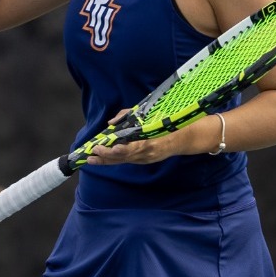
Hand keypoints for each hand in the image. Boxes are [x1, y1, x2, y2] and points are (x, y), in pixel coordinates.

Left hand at [83, 109, 201, 166]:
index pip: (129, 149)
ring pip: (123, 161)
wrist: (184, 138)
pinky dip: (116, 158)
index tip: (103, 147)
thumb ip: (127, 116)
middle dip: (105, 157)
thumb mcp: (149, 115)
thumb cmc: (166, 122)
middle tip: (91, 155)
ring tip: (92, 159)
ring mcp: (146, 159)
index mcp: (149, 142)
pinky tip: (104, 157)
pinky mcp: (146, 160)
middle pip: (123, 158)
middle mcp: (147, 153)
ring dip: (107, 160)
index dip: (115, 150)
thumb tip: (111, 123)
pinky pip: (128, 160)